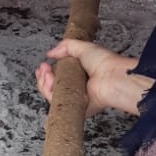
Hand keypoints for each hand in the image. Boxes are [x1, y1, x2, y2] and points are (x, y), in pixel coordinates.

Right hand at [35, 38, 152, 116]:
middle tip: (44, 68)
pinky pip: (57, 104)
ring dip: (44, 83)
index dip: (47, 71)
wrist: (112, 76)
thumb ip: (66, 47)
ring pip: (51, 95)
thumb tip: (51, 53)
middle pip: (51, 86)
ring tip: (47, 74)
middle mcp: (76, 87)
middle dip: (43, 77)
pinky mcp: (76, 108)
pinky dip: (50, 93)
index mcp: (79, 74)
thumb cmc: (104, 63)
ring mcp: (75, 98)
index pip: (57, 76)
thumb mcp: (83, 47)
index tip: (44, 65)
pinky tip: (49, 82)